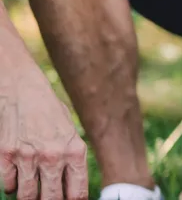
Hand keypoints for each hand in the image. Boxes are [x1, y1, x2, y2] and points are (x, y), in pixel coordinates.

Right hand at [0, 71, 87, 199]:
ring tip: (33, 193)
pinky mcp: (6, 155)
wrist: (24, 91)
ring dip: (29, 197)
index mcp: (74, 151)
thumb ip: (72, 160)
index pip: (77, 193)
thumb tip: (72, 190)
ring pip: (27, 196)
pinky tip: (17, 180)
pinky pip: (8, 186)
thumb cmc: (51, 113)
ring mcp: (27, 157)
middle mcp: (52, 156)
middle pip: (51, 199)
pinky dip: (12, 187)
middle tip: (48, 198)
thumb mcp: (71, 133)